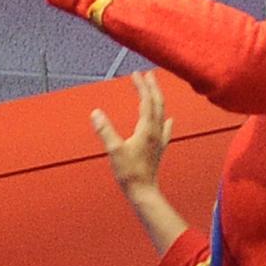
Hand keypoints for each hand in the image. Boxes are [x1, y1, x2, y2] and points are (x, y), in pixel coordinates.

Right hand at [91, 71, 171, 189]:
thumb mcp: (114, 151)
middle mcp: (155, 131)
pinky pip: (165, 129)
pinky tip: (169, 120)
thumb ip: (105, 130)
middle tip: (148, 74)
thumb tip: (95, 113)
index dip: (142, 86)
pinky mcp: (158, 149)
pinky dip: (166, 120)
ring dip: (158, 99)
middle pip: (158, 103)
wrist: (143, 191)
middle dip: (153, 87)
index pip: (146, 101)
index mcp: (146, 129)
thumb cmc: (129, 173)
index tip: (136, 74)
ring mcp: (159, 140)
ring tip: (155, 90)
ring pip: (162, 113)